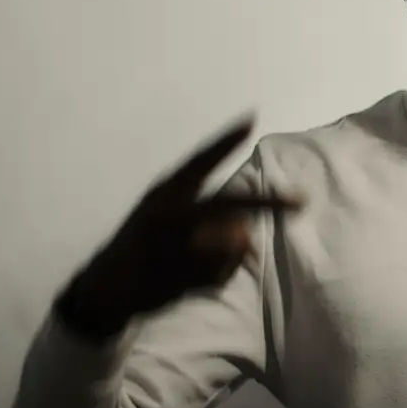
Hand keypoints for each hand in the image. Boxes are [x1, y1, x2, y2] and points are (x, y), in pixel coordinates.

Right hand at [61, 120, 303, 338]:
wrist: (104, 288)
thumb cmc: (143, 246)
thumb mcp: (167, 220)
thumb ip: (206, 219)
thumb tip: (246, 234)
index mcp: (164, 193)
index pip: (199, 161)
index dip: (224, 141)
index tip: (251, 118)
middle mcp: (167, 213)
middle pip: (229, 204)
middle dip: (269, 204)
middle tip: (302, 201)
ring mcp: (170, 246)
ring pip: (230, 246)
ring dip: (231, 257)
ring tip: (204, 265)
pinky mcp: (174, 276)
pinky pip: (220, 276)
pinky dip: (219, 277)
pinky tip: (193, 280)